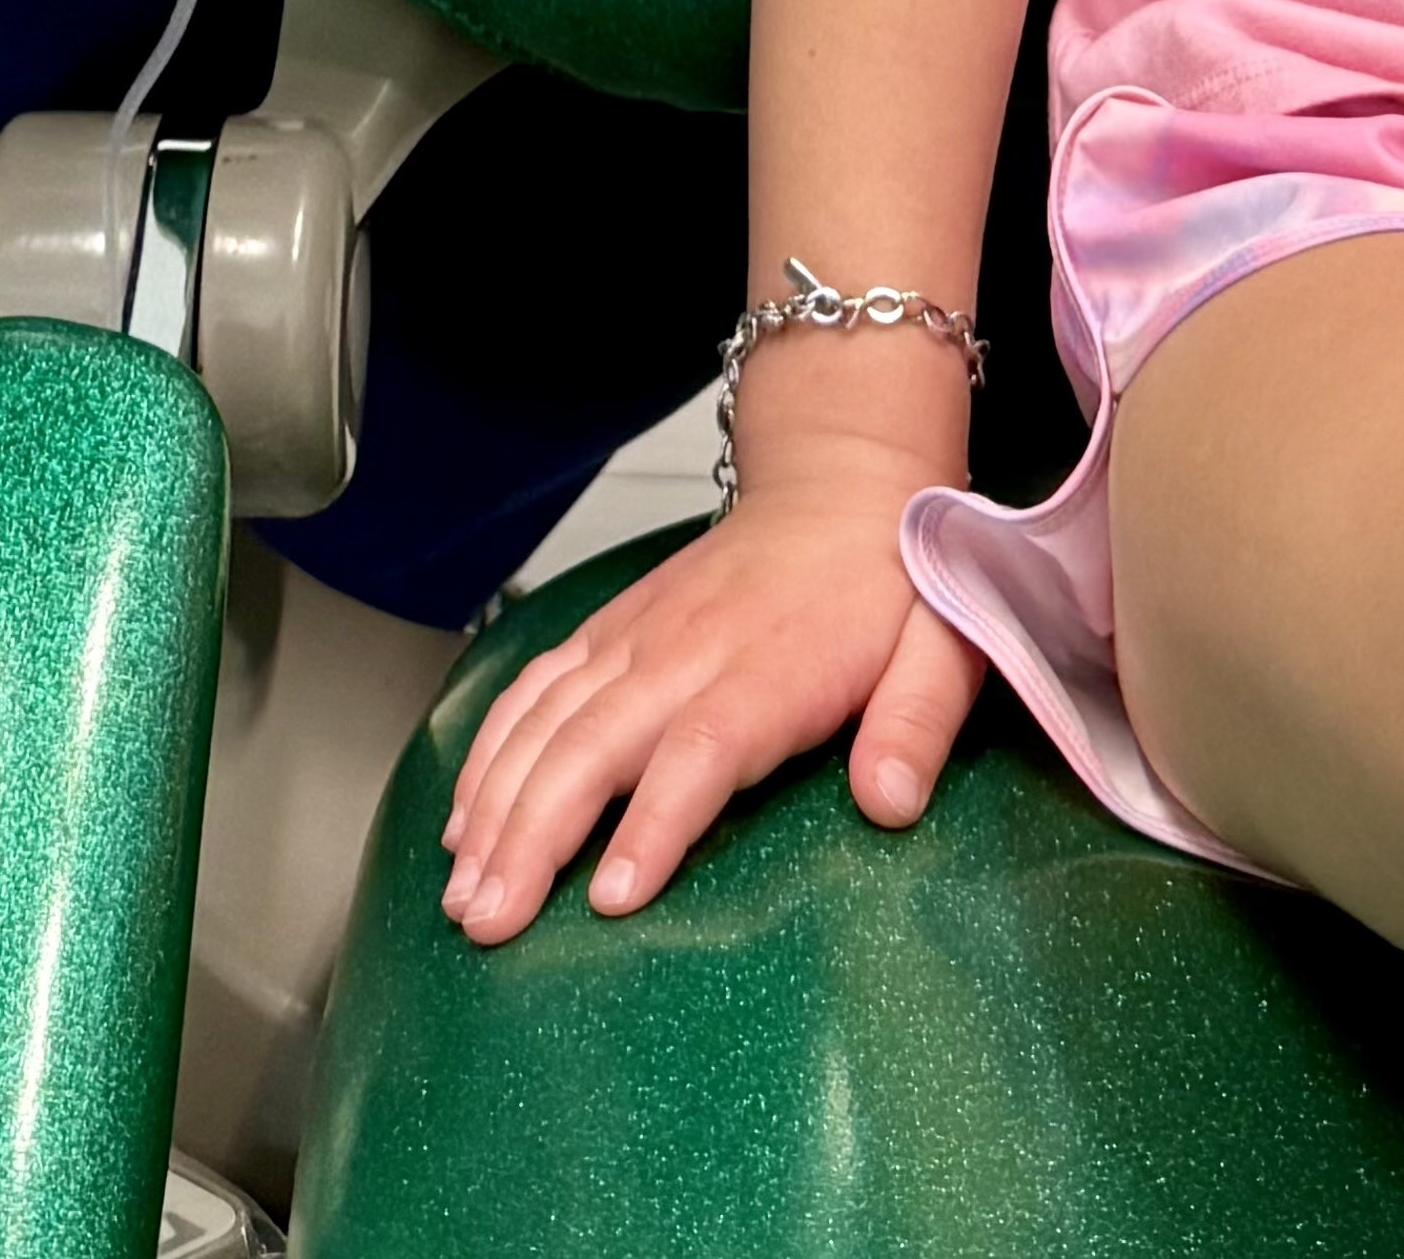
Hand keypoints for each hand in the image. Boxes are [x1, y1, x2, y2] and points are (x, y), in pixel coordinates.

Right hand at [436, 451, 987, 942]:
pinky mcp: (611, 630)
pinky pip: (535, 687)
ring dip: (495, 805)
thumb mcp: (942, 646)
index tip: (611, 899)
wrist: (841, 482)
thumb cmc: (890, 583)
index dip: (653, 825)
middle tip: (489, 922)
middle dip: (530, 837)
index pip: (698, 751)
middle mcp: (683, 652)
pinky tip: (465, 812)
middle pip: (592, 747)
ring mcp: (636, 637)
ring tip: (461, 891)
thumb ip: (917, 725)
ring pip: (546, 722)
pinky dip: (491, 748)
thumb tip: (891, 802)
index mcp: (767, 671)